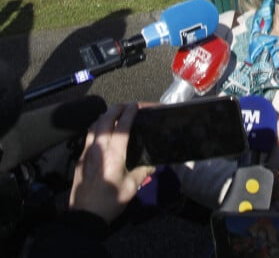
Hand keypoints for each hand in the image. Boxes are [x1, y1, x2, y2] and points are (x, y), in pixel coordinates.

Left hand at [69, 102, 154, 223]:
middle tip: (127, 106)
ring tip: (115, 115)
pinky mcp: (80, 158)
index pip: (122, 126)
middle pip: (105, 119)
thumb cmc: (110, 201)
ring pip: (94, 125)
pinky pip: (89, 135)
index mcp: (114, 154)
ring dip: (105, 116)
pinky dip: (97, 126)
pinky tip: (102, 130)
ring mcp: (87, 152)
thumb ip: (143, 171)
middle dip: (117, 109)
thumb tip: (154, 162)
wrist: (84, 216)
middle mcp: (99, 148)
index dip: (130, 112)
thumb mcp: (131, 187)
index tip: (136, 106)